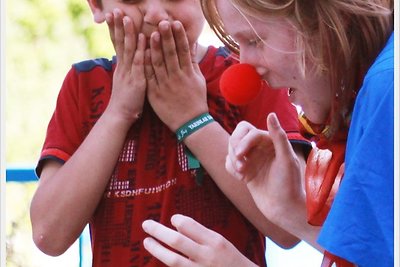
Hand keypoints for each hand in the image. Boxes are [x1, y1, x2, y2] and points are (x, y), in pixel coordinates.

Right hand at [105, 9, 145, 123]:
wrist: (120, 115)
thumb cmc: (126, 100)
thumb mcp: (125, 80)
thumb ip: (128, 68)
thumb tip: (130, 58)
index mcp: (121, 66)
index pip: (117, 43)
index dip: (115, 28)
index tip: (113, 14)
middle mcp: (123, 67)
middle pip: (120, 42)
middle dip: (118, 25)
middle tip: (115, 10)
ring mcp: (129, 73)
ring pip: (128, 50)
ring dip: (128, 33)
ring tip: (128, 18)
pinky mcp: (137, 81)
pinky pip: (140, 63)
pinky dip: (142, 50)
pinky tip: (144, 39)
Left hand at [142, 214, 257, 266]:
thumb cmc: (231, 260)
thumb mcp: (220, 242)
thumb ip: (200, 235)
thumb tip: (176, 227)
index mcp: (215, 242)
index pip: (189, 225)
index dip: (176, 220)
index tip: (172, 219)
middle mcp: (207, 256)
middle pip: (176, 242)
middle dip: (158, 231)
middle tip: (145, 224)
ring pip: (172, 260)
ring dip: (156, 249)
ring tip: (146, 241)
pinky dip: (167, 264)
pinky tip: (160, 257)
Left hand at [145, 20, 207, 131]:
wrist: (190, 123)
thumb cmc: (196, 100)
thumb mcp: (198, 80)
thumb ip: (193, 62)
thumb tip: (192, 45)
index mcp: (188, 73)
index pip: (184, 51)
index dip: (179, 36)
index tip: (176, 24)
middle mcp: (177, 77)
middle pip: (171, 54)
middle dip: (166, 38)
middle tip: (162, 23)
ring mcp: (165, 86)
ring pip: (158, 64)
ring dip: (155, 48)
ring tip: (151, 34)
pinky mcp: (155, 94)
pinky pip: (149, 77)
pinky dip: (146, 65)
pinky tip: (142, 54)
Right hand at [226, 113, 304, 220]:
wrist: (283, 209)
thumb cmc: (289, 185)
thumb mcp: (286, 160)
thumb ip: (279, 137)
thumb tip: (271, 114)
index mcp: (271, 141)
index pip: (249, 131)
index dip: (243, 141)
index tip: (241, 156)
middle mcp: (260, 147)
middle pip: (237, 135)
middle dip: (234, 147)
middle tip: (239, 161)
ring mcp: (251, 159)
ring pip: (231, 148)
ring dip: (232, 159)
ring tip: (241, 173)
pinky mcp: (245, 171)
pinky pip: (229, 162)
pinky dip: (231, 168)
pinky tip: (241, 179)